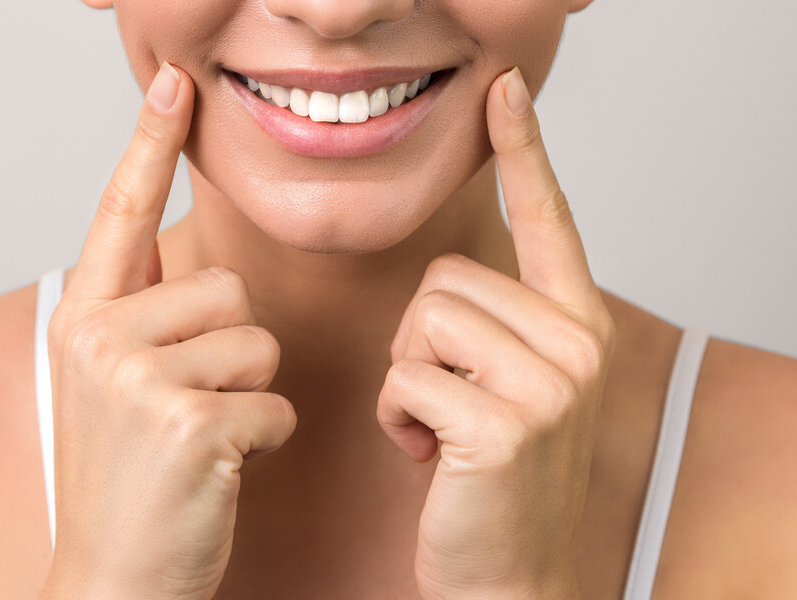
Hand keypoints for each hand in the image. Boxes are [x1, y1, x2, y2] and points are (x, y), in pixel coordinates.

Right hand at [41, 62, 296, 599]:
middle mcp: (101, 336)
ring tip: (207, 436)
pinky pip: (275, 399)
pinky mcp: (189, 422)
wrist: (114, 578)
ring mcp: (140, 378)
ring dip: (251, 392)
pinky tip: (223, 467)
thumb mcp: (117, 385)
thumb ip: (149, 317)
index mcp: (85, 318)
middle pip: (228, 289)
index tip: (176, 84)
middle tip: (194, 406)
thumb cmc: (132, 481)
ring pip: (259, 341)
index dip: (149, 142)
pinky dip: (266, 435)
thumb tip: (195, 263)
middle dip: (234, 348)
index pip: (120, 212)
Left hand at [378, 67, 615, 599]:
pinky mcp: (508, 423)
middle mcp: (578, 342)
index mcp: (577, 323)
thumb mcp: (512, 386)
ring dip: (409, 376)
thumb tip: (444, 284)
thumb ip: (496, 324)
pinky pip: (407, 377)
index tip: (502, 93)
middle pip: (447, 277)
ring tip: (443, 426)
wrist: (509, 575)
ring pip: (423, 319)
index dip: (523, 150)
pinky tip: (431, 454)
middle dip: (423, 340)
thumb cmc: (495, 478)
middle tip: (451, 400)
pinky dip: (399, 417)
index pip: (549, 217)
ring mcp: (551, 382)